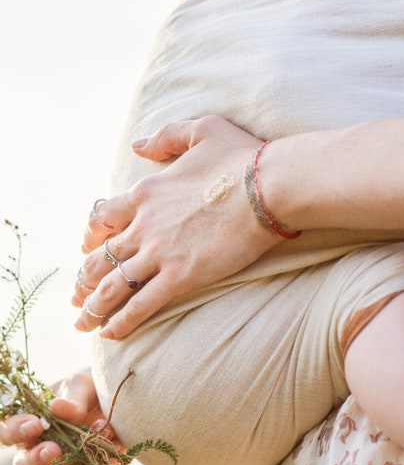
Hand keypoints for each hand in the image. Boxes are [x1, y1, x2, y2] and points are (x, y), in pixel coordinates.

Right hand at [0, 370, 118, 464]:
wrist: (117, 400)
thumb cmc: (88, 389)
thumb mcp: (82, 385)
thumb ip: (72, 399)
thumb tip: (57, 407)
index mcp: (30, 424)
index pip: (9, 432)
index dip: (16, 431)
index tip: (34, 425)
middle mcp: (39, 450)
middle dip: (37, 460)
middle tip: (54, 450)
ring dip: (78, 461)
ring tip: (100, 434)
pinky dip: (101, 464)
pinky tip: (115, 444)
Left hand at [72, 115, 283, 339]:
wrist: (266, 187)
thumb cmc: (241, 157)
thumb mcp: (202, 130)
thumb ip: (165, 137)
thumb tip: (137, 144)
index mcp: (146, 192)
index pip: (103, 217)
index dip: (91, 235)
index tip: (87, 248)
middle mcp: (144, 224)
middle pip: (101, 256)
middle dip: (84, 278)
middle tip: (76, 294)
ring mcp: (159, 252)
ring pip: (113, 284)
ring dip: (93, 305)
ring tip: (83, 322)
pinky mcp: (180, 276)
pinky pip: (141, 304)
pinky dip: (122, 321)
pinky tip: (110, 335)